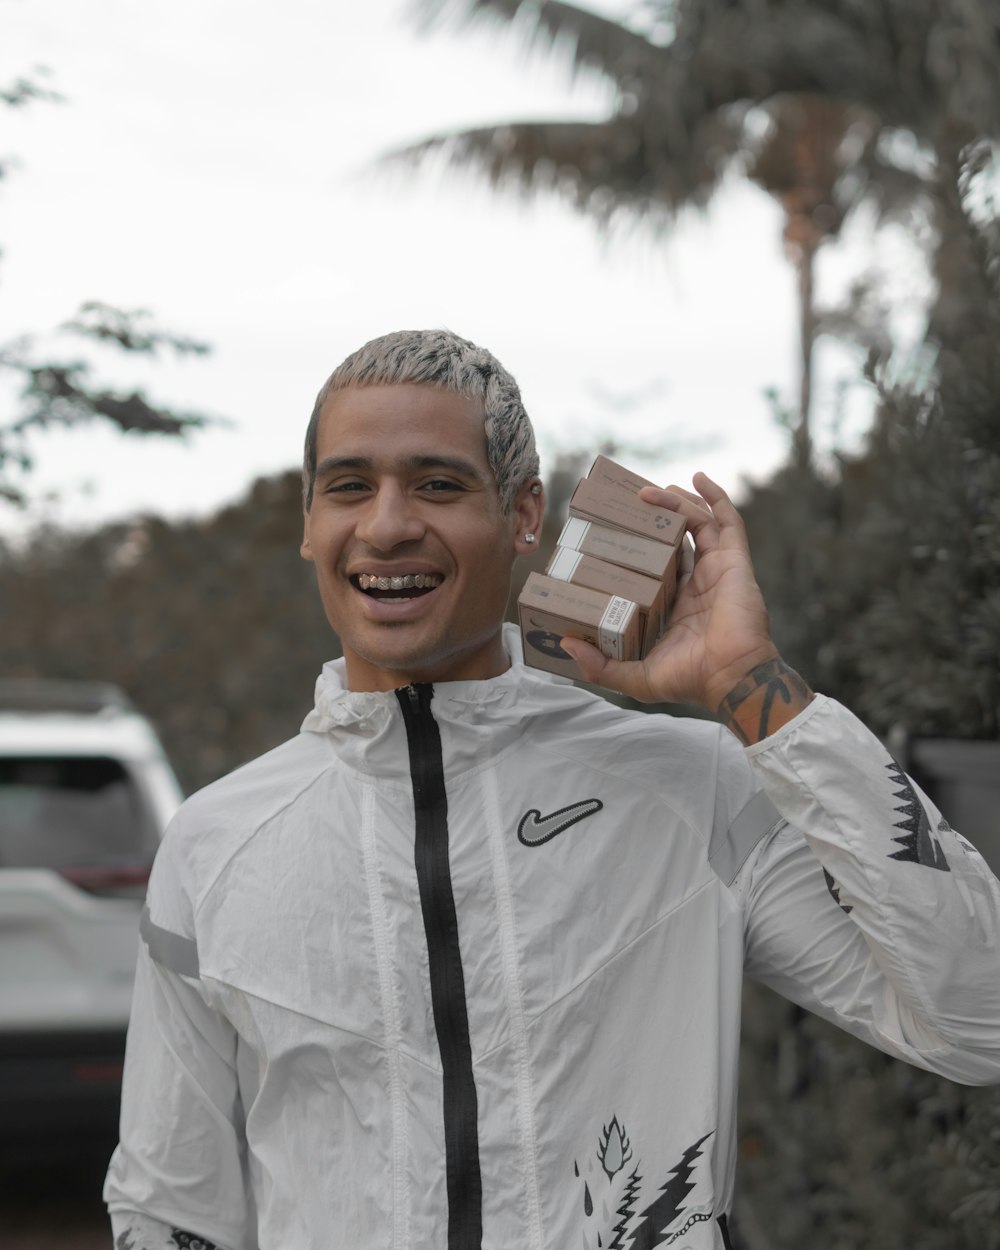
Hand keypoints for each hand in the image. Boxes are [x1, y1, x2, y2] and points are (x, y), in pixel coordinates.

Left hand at [559, 473, 811, 735]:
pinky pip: (727, 520)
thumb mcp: (635, 677)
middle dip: (657, 516)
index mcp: (679, 605)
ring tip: (651, 489)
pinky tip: (698, 478)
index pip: (659, 565)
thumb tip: (566, 645)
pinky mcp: (734, 561)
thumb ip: (600, 667)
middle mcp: (699, 583)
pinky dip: (715, 497)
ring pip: (698, 523)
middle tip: (632, 501)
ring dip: (677, 502)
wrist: (731, 677)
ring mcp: (718, 569)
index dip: (641, 546)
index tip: (617, 531)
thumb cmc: (691, 679)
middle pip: (677, 538)